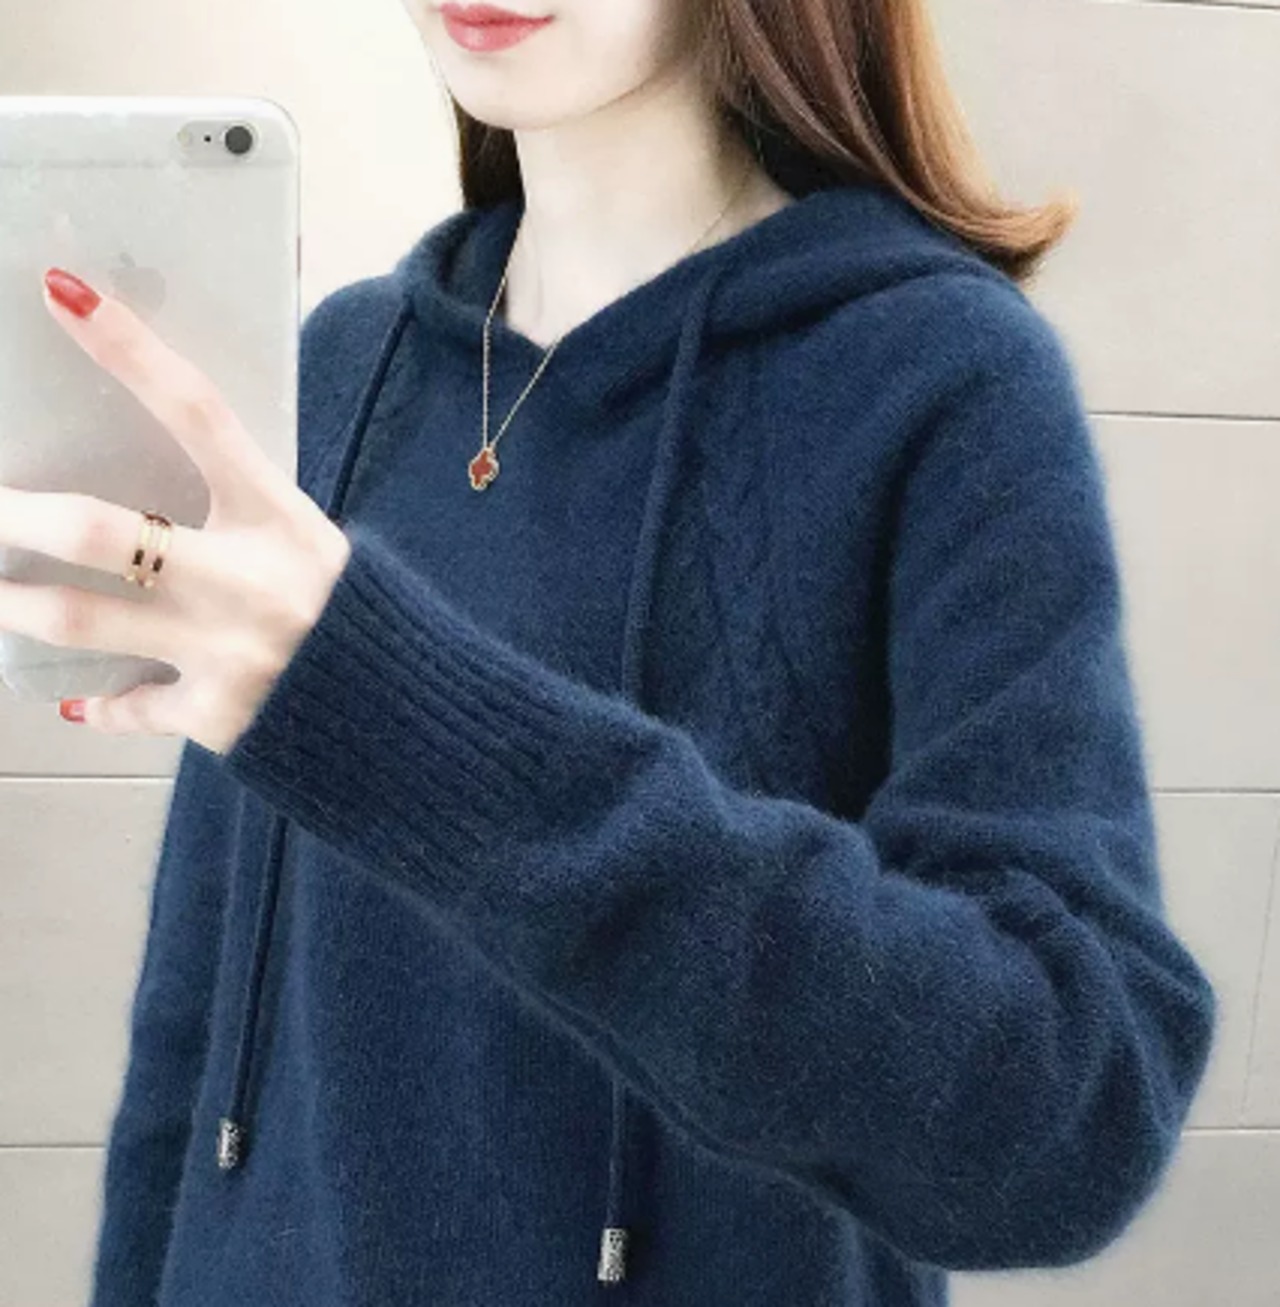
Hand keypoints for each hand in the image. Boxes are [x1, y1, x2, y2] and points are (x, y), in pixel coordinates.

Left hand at [0, 267, 351, 755]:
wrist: (409, 712)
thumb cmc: (357, 614)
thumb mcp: (309, 544)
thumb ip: (243, 512)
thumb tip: (148, 488)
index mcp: (281, 518)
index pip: (198, 414)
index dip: (130, 352)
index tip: (62, 293)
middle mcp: (249, 580)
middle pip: (104, 532)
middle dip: (14, 515)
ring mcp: (227, 650)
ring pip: (84, 621)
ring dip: (14, 605)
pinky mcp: (217, 714)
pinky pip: (131, 707)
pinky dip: (99, 705)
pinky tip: (78, 700)